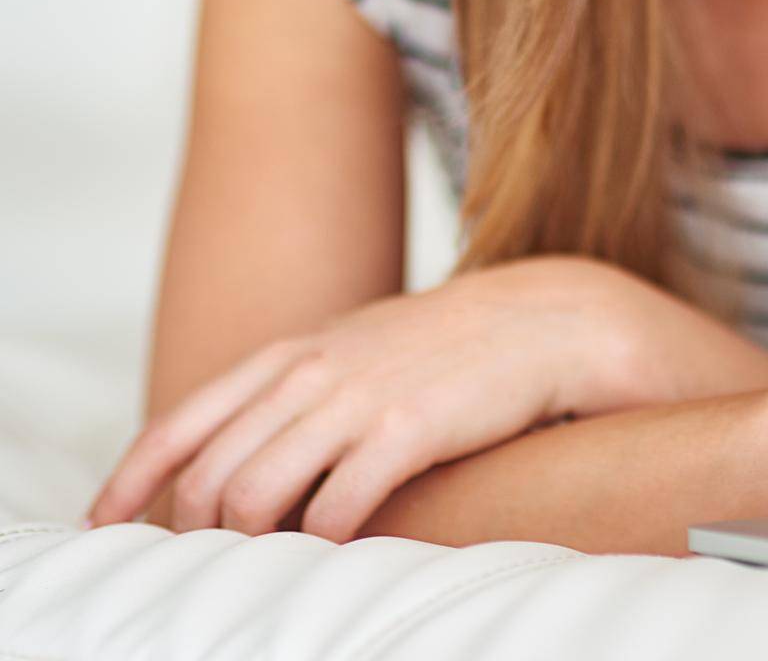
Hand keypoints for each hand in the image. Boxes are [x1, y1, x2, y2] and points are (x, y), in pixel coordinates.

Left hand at [84, 254, 739, 540]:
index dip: (132, 481)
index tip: (107, 525)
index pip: (182, 421)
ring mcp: (357, 399)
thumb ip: (297, 386)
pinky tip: (329, 557)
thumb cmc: (446, 345)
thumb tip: (241, 448)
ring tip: (268, 565)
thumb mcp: (358, 347)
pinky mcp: (407, 430)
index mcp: (293, 351)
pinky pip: (332, 508)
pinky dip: (316, 546)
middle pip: (206, 474)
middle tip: (210, 566)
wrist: (541, 319)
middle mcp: (312, 372)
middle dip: (192, 535)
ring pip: (251, 496)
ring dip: (248, 546)